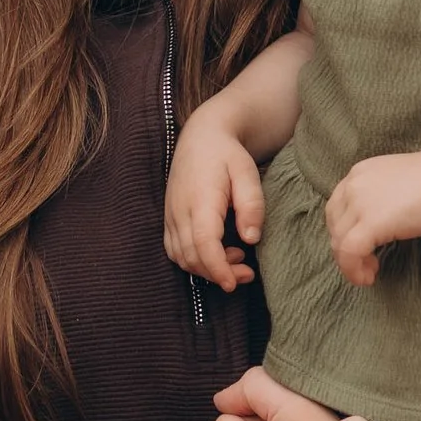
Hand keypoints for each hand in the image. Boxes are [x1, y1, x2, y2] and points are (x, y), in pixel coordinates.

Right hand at [164, 115, 263, 289]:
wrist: (201, 137)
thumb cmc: (228, 155)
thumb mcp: (247, 173)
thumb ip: (251, 205)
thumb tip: (251, 239)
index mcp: (200, 199)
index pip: (204, 243)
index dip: (218, 268)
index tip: (234, 283)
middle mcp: (180, 210)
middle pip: (192, 256)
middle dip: (218, 273)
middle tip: (248, 272)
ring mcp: (171, 215)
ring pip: (181, 257)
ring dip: (206, 269)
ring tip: (236, 259)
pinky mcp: (169, 218)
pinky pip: (174, 249)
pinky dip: (193, 261)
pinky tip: (216, 253)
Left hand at [324, 148, 420, 288]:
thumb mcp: (395, 185)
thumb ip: (379, 199)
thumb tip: (378, 225)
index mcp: (358, 175)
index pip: (337, 209)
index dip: (344, 232)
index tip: (362, 247)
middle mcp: (353, 186)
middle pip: (335, 227)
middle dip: (345, 251)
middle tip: (366, 264)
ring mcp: (359, 204)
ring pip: (339, 243)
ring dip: (349, 265)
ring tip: (368, 274)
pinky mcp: (370, 223)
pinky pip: (349, 253)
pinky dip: (353, 270)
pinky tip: (368, 277)